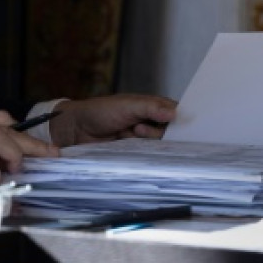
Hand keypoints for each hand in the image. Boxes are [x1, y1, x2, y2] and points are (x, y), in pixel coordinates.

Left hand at [47, 94, 177, 147]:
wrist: (76, 129)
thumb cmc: (100, 111)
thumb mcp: (127, 105)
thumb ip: (150, 107)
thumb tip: (174, 114)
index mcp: (152, 107)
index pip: (176, 114)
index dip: (182, 120)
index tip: (186, 127)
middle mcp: (151, 124)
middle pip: (171, 133)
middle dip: (162, 132)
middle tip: (140, 128)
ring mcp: (143, 140)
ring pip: (160, 146)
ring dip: (149, 141)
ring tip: (132, 132)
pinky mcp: (135, 154)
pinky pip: (148, 157)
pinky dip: (145, 155)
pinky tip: (137, 150)